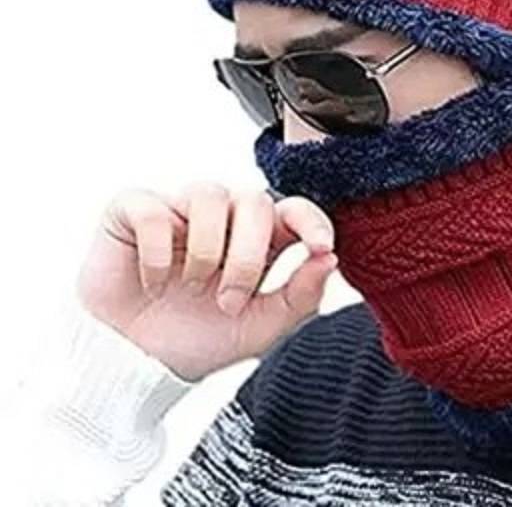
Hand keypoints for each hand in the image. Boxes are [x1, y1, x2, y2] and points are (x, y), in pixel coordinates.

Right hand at [76, 183, 337, 381]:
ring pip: (210, 194)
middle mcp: (223, 217)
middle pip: (254, 200)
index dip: (312, 219)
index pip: (294, 209)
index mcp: (258, 240)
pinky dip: (157, 253)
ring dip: (207, 250)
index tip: (320, 246)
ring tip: (192, 287)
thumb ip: (300, 296)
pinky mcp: (134, 211)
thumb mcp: (259, 330)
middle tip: (230, 302)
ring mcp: (179, 210)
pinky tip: (153, 283)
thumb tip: (329, 259)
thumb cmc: (197, 339)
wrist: (135, 365)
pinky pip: (154, 209)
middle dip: (248, 256)